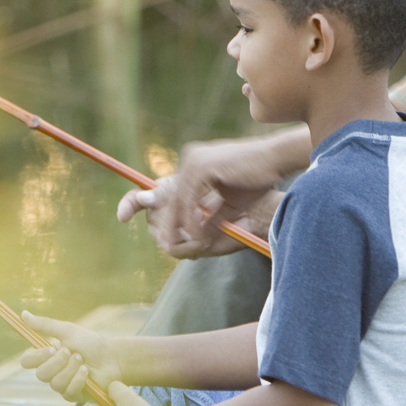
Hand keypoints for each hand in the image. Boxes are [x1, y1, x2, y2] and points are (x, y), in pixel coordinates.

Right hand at [18, 310, 122, 401]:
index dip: (36, 357)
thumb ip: (45, 324)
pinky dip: (79, 379)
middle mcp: (52, 371)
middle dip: (58, 362)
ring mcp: (62, 384)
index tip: (52, 348)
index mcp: (47, 356)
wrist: (112, 357)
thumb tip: (23, 314)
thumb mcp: (67, 330)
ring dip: (71, 369)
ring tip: (83, 360)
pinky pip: (68, 391)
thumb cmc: (91, 343)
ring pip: (55, 383)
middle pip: (40, 374)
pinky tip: (87, 372)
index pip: (27, 361)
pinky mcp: (73, 395)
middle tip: (72, 352)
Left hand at [116, 131, 307, 257]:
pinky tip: (196, 236)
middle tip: (165, 245)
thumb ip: (207, 220)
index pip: (164, 188)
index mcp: (192, 167)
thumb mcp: (227, 206)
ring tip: (180, 246)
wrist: (278, 161)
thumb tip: (187, 241)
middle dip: (164, 223)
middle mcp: (188, 159)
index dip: (141, 203)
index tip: (128, 220)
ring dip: (178, 227)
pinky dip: (191, 221)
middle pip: (166, 196)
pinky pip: (189, 201)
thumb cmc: (257, 182)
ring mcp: (193, 161)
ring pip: (177, 201)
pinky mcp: (202, 166)